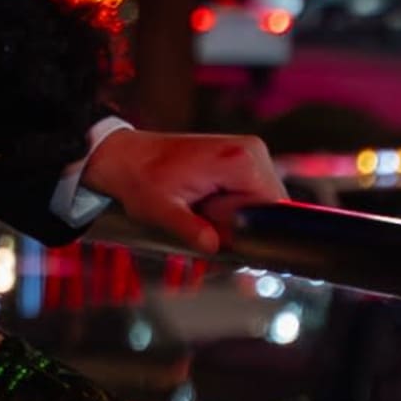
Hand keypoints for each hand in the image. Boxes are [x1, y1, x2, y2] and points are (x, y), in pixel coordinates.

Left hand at [88, 125, 284, 256]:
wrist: (127, 157)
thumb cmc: (141, 178)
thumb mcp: (161, 209)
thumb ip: (190, 229)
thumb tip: (214, 247)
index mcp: (240, 161)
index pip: (274, 209)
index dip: (252, 231)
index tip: (224, 239)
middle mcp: (252, 152)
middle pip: (269, 208)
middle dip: (241, 227)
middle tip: (205, 226)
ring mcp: (248, 154)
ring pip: (260, 205)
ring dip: (234, 220)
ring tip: (201, 215)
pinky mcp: (240, 161)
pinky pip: (249, 195)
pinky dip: (231, 210)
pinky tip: (206, 210)